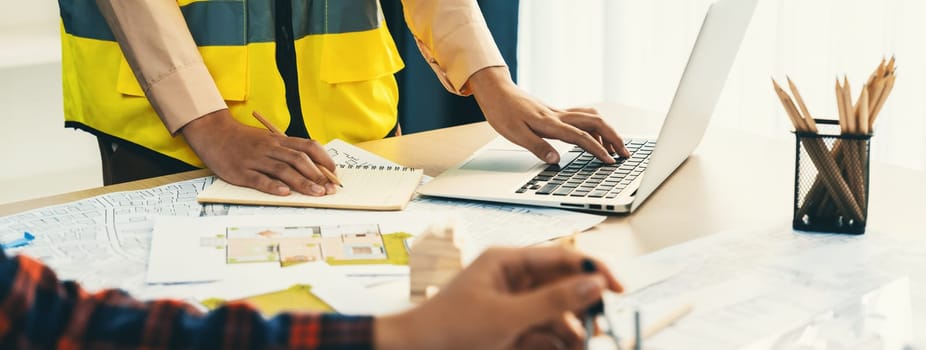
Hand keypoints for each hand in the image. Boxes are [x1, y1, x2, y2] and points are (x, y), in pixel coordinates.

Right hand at [181, 109, 337, 195]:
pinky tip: (285, 193)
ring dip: (302, 182)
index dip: (323, 159)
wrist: (214, 133)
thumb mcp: (268, 140)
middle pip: (298, 160)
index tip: (334, 172)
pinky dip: (273, 186)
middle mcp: (270, 148)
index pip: (307, 146)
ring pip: (283, 170)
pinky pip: (259, 179)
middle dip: (317, 175)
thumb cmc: (244, 140)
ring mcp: (256, 160)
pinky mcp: (242, 172)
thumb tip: (312, 166)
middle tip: (329, 188)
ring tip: (316, 193)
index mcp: (279, 140)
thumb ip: (287, 151)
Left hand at [375, 246, 622, 349]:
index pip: (562, 257)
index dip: (593, 271)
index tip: (618, 288)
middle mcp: (512, 279)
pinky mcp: (509, 328)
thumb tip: (593, 285)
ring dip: (572, 330)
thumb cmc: (447, 328)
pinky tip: (565, 349)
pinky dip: (556, 342)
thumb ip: (552, 300)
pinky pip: (543, 331)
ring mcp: (511, 305)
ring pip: (556, 313)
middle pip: (563, 286)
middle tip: (600, 328)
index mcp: (508, 261)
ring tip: (583, 345)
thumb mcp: (506, 316)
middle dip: (583, 308)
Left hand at [469, 67, 630, 163]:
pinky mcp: (556, 112)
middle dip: (613, 137)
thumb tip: (557, 160)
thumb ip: (537, 147)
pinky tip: (593, 136)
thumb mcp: (515, 134)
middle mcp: (558, 115)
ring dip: (607, 131)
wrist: (496, 91)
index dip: (597, 150)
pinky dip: (594, 126)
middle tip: (624, 153)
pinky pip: (582, 116)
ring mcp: (559, 112)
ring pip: (591, 117)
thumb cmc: (502, 111)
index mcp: (550, 123)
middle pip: (595, 122)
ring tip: (613, 148)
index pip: (580, 137)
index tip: (610, 161)